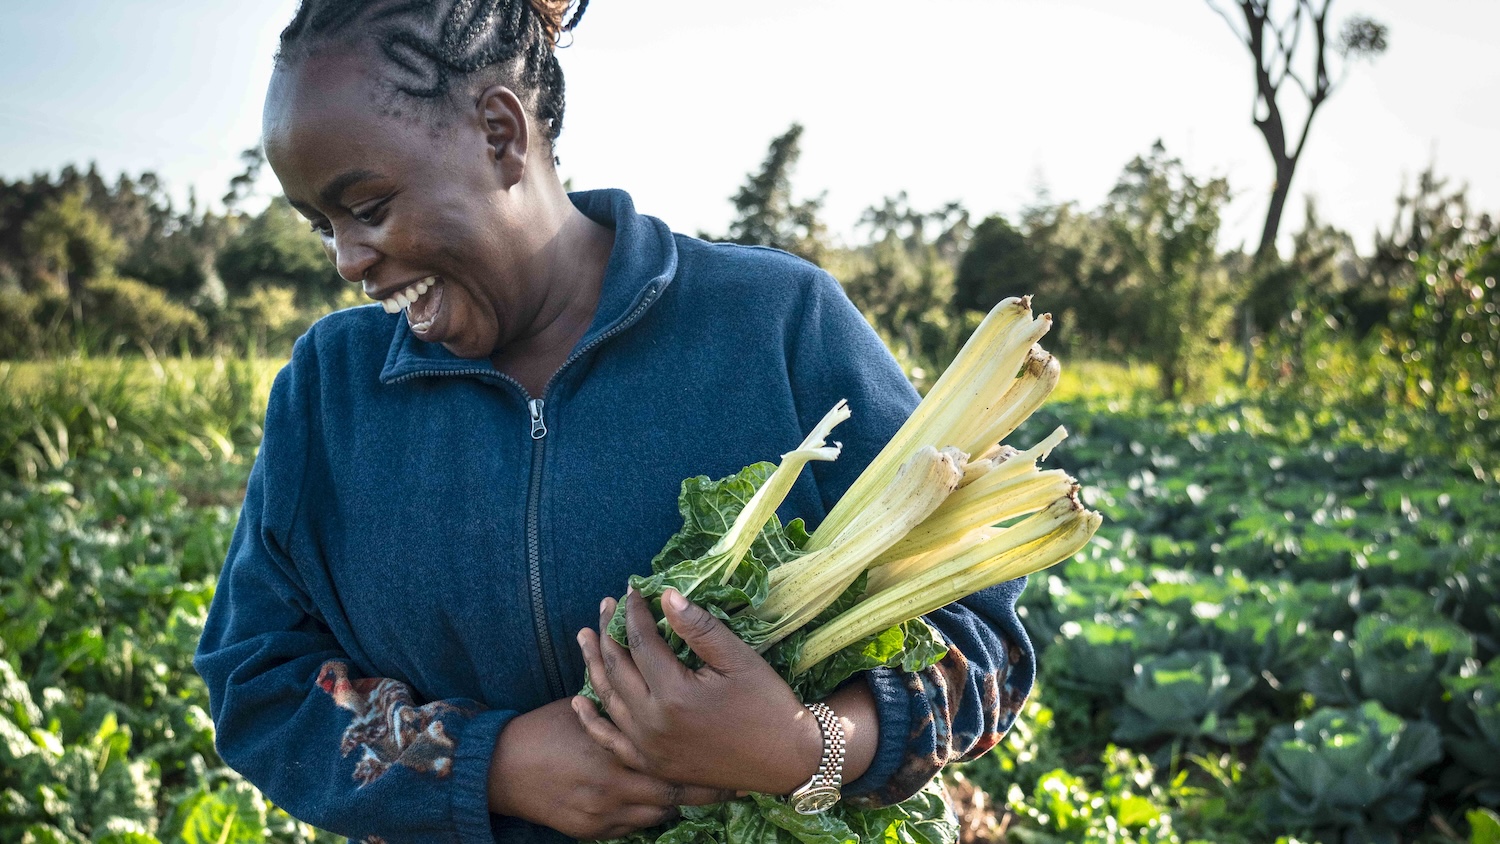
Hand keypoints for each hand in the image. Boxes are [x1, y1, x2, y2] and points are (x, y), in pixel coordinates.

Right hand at [487, 697, 730, 840]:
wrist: (501, 767)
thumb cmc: (546, 727)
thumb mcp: (586, 706)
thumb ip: (622, 704)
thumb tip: (652, 680)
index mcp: (617, 748)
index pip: (673, 760)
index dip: (705, 763)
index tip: (733, 759)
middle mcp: (614, 785)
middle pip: (674, 795)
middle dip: (704, 791)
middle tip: (734, 785)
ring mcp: (603, 813)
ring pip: (657, 814)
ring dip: (676, 802)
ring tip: (703, 793)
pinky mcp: (592, 831)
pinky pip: (633, 828)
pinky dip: (648, 814)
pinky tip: (661, 803)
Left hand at [573, 589, 823, 794]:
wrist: (786, 761)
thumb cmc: (767, 704)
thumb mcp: (739, 659)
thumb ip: (699, 628)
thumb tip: (667, 596)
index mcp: (674, 694)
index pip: (642, 642)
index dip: (635, 612)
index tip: (634, 589)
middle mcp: (652, 724)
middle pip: (618, 668)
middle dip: (609, 632)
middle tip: (607, 604)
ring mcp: (649, 748)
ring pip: (608, 700)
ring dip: (593, 665)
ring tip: (585, 637)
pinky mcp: (652, 765)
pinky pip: (612, 742)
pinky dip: (593, 721)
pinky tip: (579, 702)